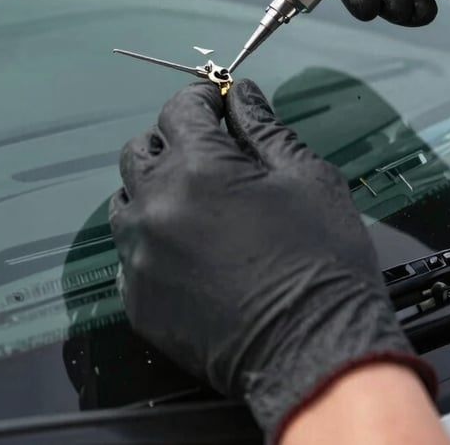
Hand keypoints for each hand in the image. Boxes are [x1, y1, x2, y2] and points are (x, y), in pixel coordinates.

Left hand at [109, 80, 434, 439]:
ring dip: (154, 189)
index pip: (180, 109)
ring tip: (194, 201)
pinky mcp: (138, 299)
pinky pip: (129, 252)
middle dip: (172, 140)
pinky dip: (151, 240)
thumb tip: (242, 96)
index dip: (201, 98)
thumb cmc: (323, 263)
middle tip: (207, 151)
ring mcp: (141, 256)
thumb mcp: (307, 177)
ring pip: (127, 200)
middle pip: (141, 150)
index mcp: (199, 168)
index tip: (217, 103)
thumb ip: (264, 127)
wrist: (317, 354)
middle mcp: (157, 206)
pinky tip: (187, 249)